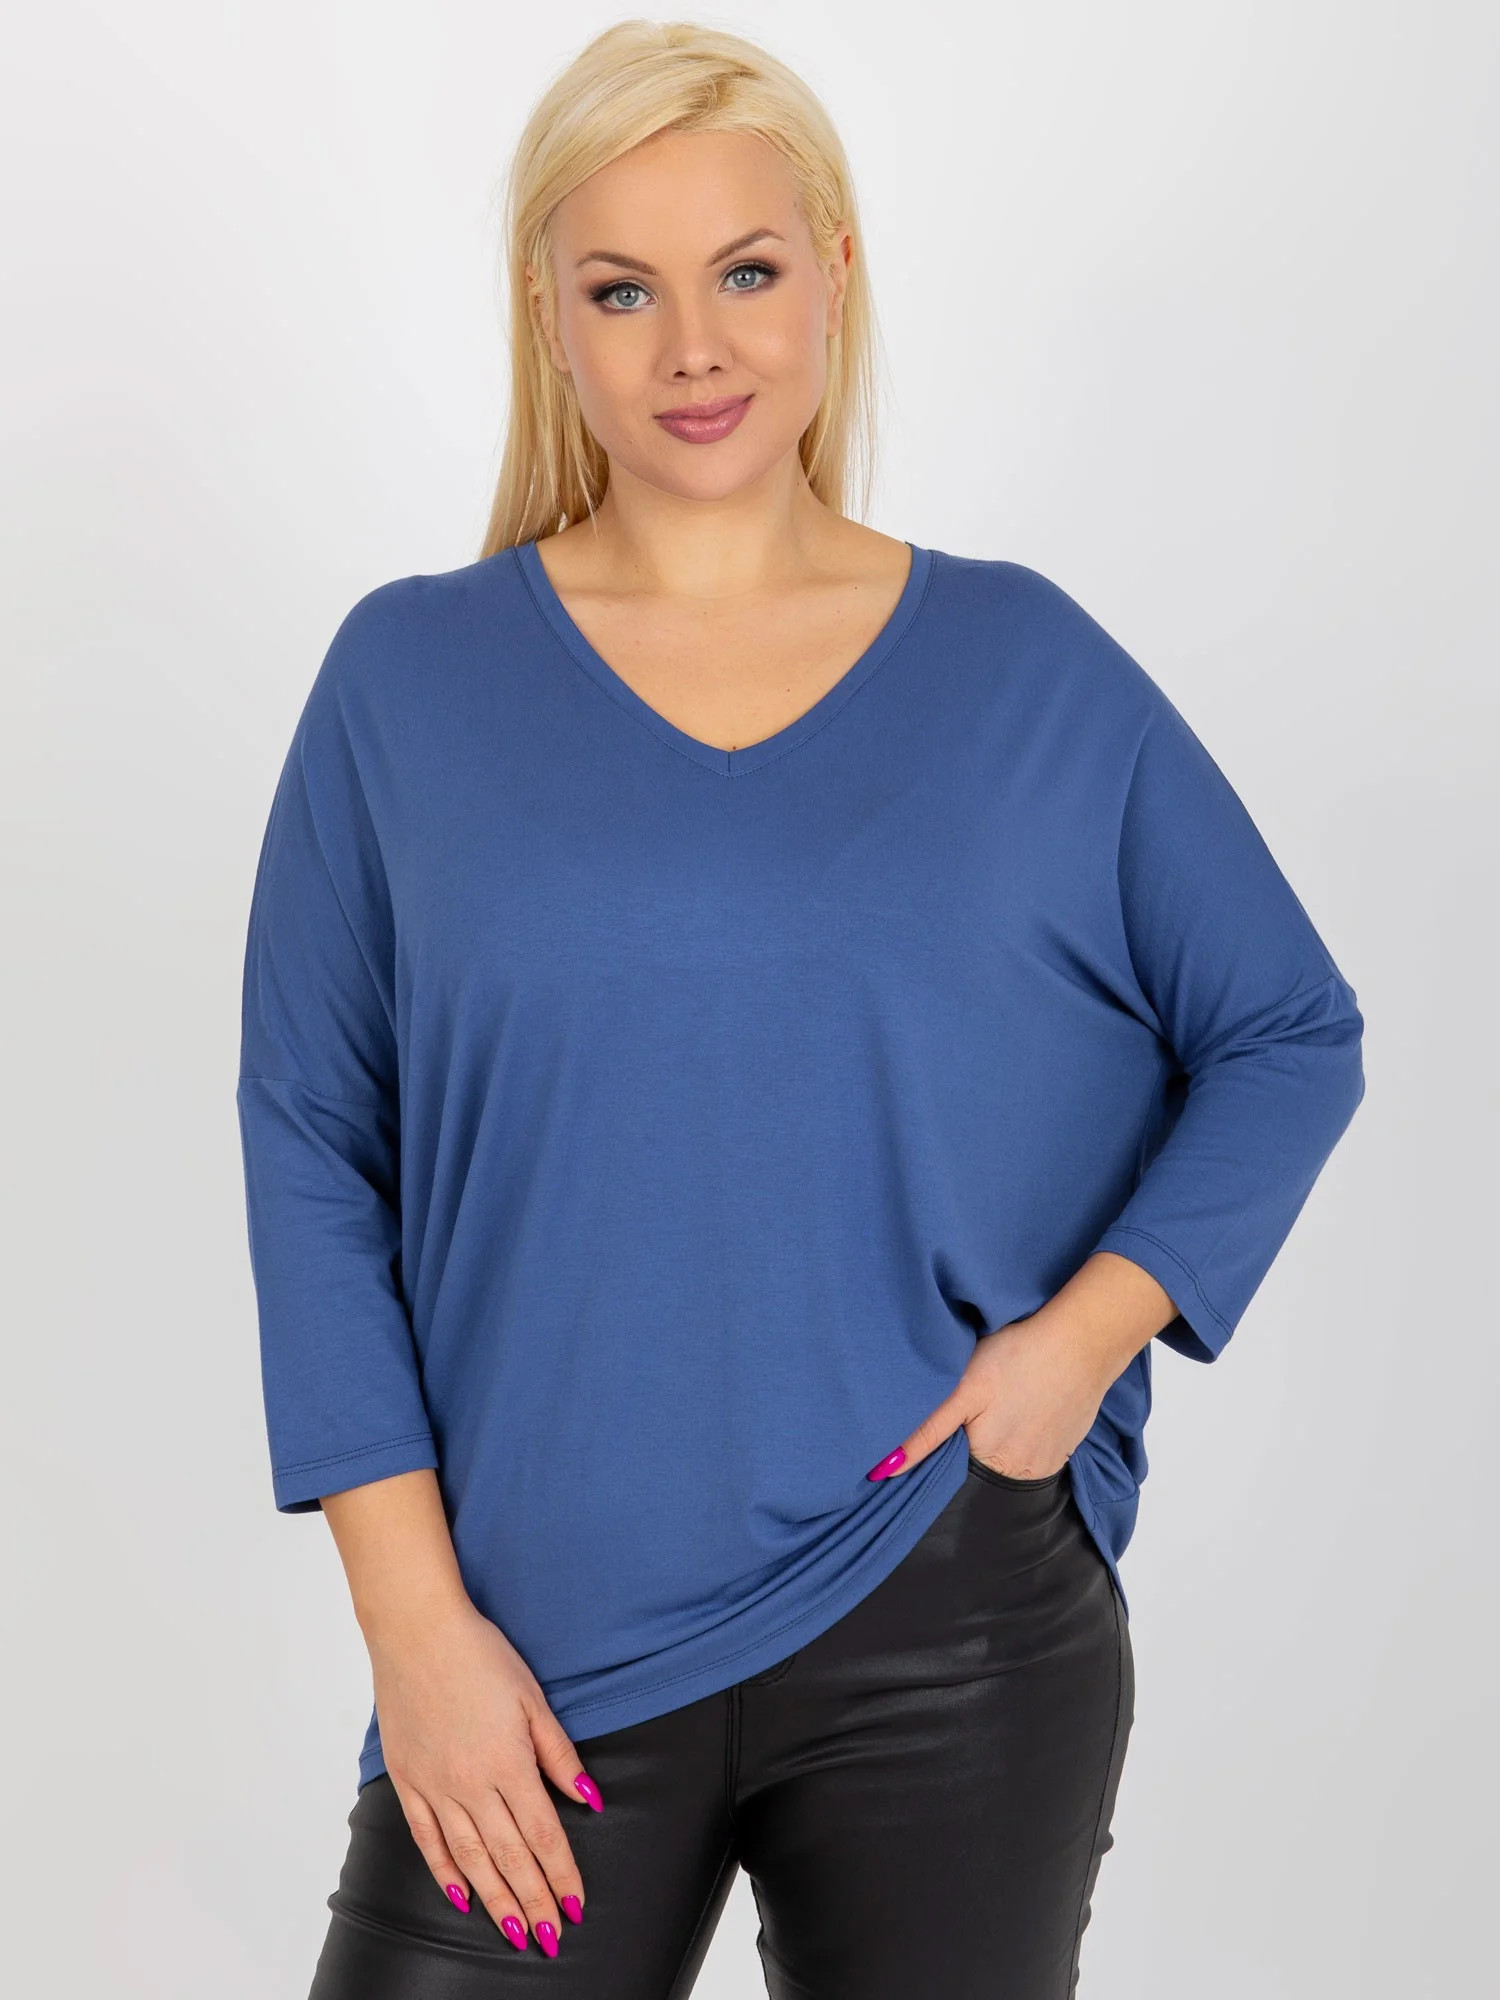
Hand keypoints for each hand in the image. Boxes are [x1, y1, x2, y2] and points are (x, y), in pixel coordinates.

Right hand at [368, 1600, 599, 1955]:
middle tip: (549, 1938)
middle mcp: (471, 1784)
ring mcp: (435, 1786)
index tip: (576, 1906)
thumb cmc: (481, 1656)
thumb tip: (590, 1800)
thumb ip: (560, 1755)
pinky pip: (427, 1838)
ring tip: (513, 1930)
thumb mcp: (533, 1698)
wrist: (417, 1632)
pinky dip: (444, 1872)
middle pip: (509, 1856)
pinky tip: (460, 1897)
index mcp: (508, 1763)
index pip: (542, 1834)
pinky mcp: (408, 1781)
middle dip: (533, 1901)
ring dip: (494, 1898)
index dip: (561, 1874)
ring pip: (469, 1857)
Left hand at [866, 1311, 1113, 1482]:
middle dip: (967, 1447)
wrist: (1083, 1342)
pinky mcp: (1064, 1451)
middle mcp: (1017, 1473)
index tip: (934, 1432)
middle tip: (974, 1409)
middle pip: (978, 1468)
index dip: (935, 1454)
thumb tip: (885, 1468)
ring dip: (997, 1446)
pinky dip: (1023, 1440)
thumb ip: (927, 1432)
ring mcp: (1045, 1464)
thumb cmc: (1018, 1356)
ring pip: (1006, 1464)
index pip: (948, 1470)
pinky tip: (1024, 1411)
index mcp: (987, 1460)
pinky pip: (1033, 1458)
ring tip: (1001, 1408)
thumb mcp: (963, 1390)